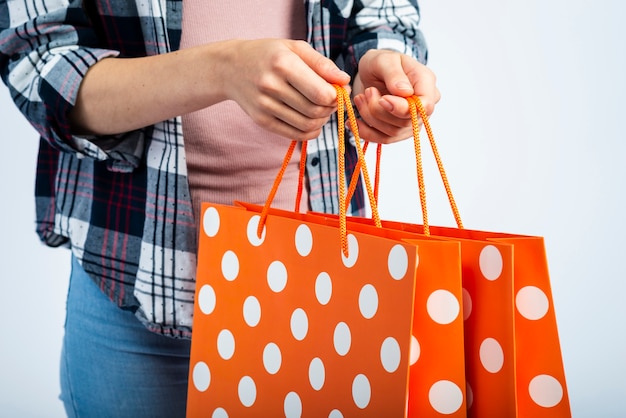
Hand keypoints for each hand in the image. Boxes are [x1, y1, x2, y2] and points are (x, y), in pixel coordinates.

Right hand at [217, 39, 350, 140]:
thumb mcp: (295, 48)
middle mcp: (271, 86)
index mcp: (283, 63)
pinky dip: (310, 131)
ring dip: (322, 120)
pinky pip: (295, 134)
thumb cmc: (269, 54)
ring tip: (321, 109)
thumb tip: (344, 81)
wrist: (231, 68)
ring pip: (307, 124)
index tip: (337, 90)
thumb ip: (322, 64)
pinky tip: (312, 121)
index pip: (321, 93)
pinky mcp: (262, 120)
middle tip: (330, 100)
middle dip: (330, 108)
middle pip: (315, 110)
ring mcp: (265, 106)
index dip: (336, 96)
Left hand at [351, 49, 439, 143]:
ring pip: (393, 132)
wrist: (372, 72)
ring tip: (359, 98)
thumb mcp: (384, 60)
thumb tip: (405, 92)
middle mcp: (422, 105)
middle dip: (379, 111)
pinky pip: (383, 139)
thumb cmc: (380, 62)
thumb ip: (394, 74)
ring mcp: (411, 120)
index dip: (402, 108)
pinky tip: (353, 122)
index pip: (424, 106)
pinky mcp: (397, 130)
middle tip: (367, 92)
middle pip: (406, 122)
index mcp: (425, 82)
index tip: (382, 99)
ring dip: (370, 118)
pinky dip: (365, 132)